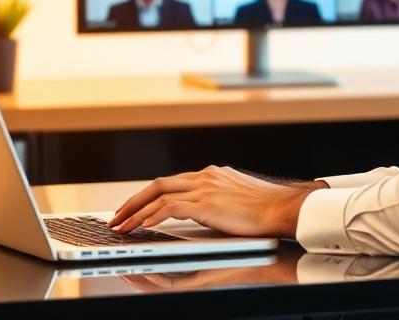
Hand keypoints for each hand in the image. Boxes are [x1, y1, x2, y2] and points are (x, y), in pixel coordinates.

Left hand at [107, 166, 319, 238]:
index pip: (171, 182)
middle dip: (134, 201)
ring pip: (159, 195)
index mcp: (211, 174)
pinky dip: (152, 216)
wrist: (281, 208)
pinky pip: (169, 208)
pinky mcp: (206, 204)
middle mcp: (204, 177)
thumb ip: (215, 200)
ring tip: (121, 225)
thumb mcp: (234, 199)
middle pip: (158, 184)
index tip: (136, 207)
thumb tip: (202, 211)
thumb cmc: (265, 209)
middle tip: (117, 216)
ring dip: (136, 212)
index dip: (150, 195)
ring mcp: (204, 188)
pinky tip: (142, 225)